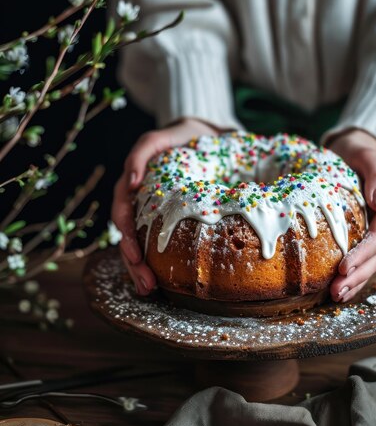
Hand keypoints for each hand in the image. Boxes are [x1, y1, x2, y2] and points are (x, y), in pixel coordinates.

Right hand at [111, 117, 217, 295]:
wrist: (204, 139)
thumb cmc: (184, 136)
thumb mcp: (164, 135)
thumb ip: (143, 151)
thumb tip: (130, 181)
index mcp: (135, 181)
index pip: (122, 207)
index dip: (125, 228)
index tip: (134, 252)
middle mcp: (138, 199)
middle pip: (127, 232)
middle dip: (132, 257)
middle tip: (144, 278)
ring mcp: (150, 212)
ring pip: (137, 243)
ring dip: (138, 268)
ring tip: (148, 289)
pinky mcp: (163, 222)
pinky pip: (153, 245)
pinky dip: (151, 265)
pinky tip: (156, 286)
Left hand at [326, 129, 375, 302]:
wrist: (352, 151)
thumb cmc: (357, 153)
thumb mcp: (366, 156)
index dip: (363, 254)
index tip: (343, 267)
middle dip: (358, 275)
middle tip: (336, 290)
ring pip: (372, 263)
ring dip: (356, 282)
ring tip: (336, 296)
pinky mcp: (366, 237)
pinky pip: (364, 261)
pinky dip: (353, 277)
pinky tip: (339, 290)